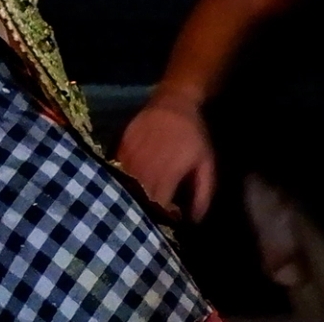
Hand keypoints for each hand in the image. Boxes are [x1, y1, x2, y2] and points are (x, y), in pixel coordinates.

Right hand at [118, 94, 218, 219]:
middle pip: (138, 198)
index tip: (166, 222)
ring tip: (140, 201)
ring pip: (124, 185)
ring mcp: (130, 154)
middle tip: (151, 216)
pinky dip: (121, 180)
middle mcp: (146, 165)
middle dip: (144, 211)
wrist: (174, 101)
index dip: (160, 218)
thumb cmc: (193, 136)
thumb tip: (193, 221)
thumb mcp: (206, 165)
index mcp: (168, 172)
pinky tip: (130, 184)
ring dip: (131, 196)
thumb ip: (202, 194)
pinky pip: (116, 169)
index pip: (157, 205)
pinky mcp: (121, 145)